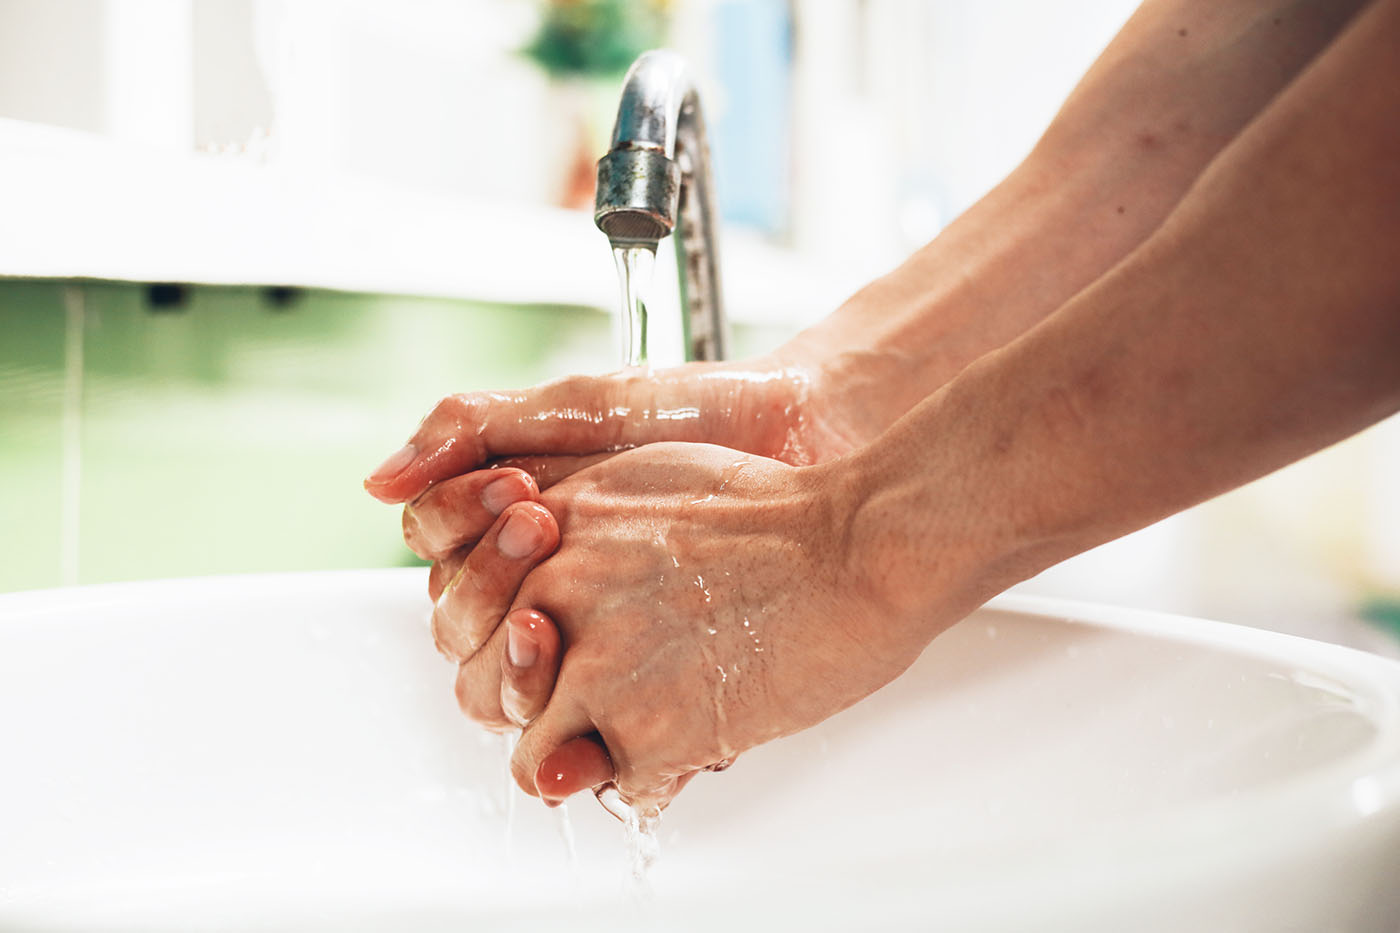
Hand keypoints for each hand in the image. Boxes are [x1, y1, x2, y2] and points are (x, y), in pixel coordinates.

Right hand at [369, 355, 888, 672]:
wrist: (803, 435)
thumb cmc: (701, 411)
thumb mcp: (585, 405)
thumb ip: (480, 427)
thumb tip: (376, 482)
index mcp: (508, 514)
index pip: (434, 542)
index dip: (458, 522)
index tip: (514, 491)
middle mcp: (536, 576)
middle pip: (456, 619)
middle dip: (489, 579)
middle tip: (542, 528)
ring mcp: (583, 628)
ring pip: (502, 678)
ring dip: (516, 654)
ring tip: (557, 614)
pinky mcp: (634, 675)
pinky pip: (580, 715)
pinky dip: (577, 709)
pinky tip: (605, 676)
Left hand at [467, 442, 935, 810]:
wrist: (855, 544)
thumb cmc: (778, 512)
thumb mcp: (648, 485)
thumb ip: (581, 536)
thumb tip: (543, 595)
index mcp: (551, 527)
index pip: (466, 612)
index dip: (505, 643)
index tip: (544, 651)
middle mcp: (552, 592)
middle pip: (483, 688)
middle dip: (533, 707)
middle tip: (586, 704)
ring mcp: (594, 666)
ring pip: (534, 757)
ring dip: (582, 755)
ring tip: (635, 734)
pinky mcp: (644, 729)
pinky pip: (615, 792)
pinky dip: (652, 781)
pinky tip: (689, 745)